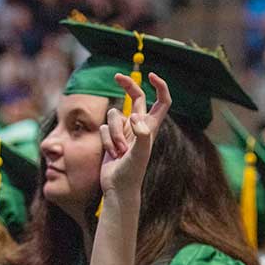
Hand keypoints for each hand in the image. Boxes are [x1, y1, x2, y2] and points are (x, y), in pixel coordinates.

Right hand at [99, 72, 171, 207]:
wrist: (119, 188)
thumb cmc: (132, 173)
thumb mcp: (140, 154)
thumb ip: (141, 135)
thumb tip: (135, 117)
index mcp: (151, 127)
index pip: (161, 102)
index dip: (159, 87)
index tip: (150, 76)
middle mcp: (139, 126)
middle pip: (136, 98)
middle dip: (127, 86)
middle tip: (116, 76)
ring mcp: (125, 131)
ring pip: (114, 115)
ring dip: (113, 132)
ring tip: (119, 151)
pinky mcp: (111, 137)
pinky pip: (103, 127)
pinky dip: (106, 140)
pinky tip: (111, 154)